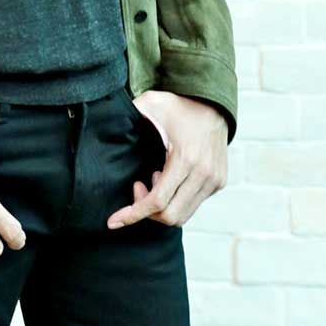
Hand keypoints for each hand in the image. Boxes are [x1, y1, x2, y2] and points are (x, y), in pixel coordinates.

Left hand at [107, 91, 227, 229]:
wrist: (213, 104)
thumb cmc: (180, 106)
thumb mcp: (151, 104)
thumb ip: (130, 114)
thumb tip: (107, 123)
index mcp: (185, 158)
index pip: (157, 202)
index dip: (133, 214)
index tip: (114, 221)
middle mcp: (203, 174)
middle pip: (170, 216)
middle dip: (146, 211)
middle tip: (138, 186)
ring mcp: (213, 181)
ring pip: (183, 215)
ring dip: (162, 206)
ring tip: (155, 179)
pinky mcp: (218, 183)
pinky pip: (193, 205)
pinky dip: (176, 201)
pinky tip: (169, 179)